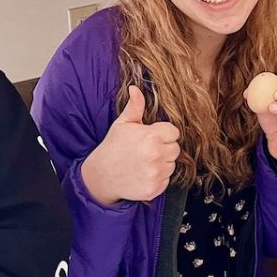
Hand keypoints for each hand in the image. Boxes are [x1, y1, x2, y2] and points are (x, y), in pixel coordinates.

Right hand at [82, 86, 181, 204]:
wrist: (101, 176)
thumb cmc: (113, 147)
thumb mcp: (122, 124)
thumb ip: (134, 107)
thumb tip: (135, 88)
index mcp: (151, 136)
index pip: (174, 132)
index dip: (163, 134)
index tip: (151, 137)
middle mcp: (156, 155)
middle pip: (176, 149)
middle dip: (164, 148)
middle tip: (146, 150)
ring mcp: (156, 173)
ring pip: (172, 165)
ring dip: (162, 163)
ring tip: (143, 162)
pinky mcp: (155, 188)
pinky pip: (166, 179)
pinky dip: (158, 178)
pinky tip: (143, 174)